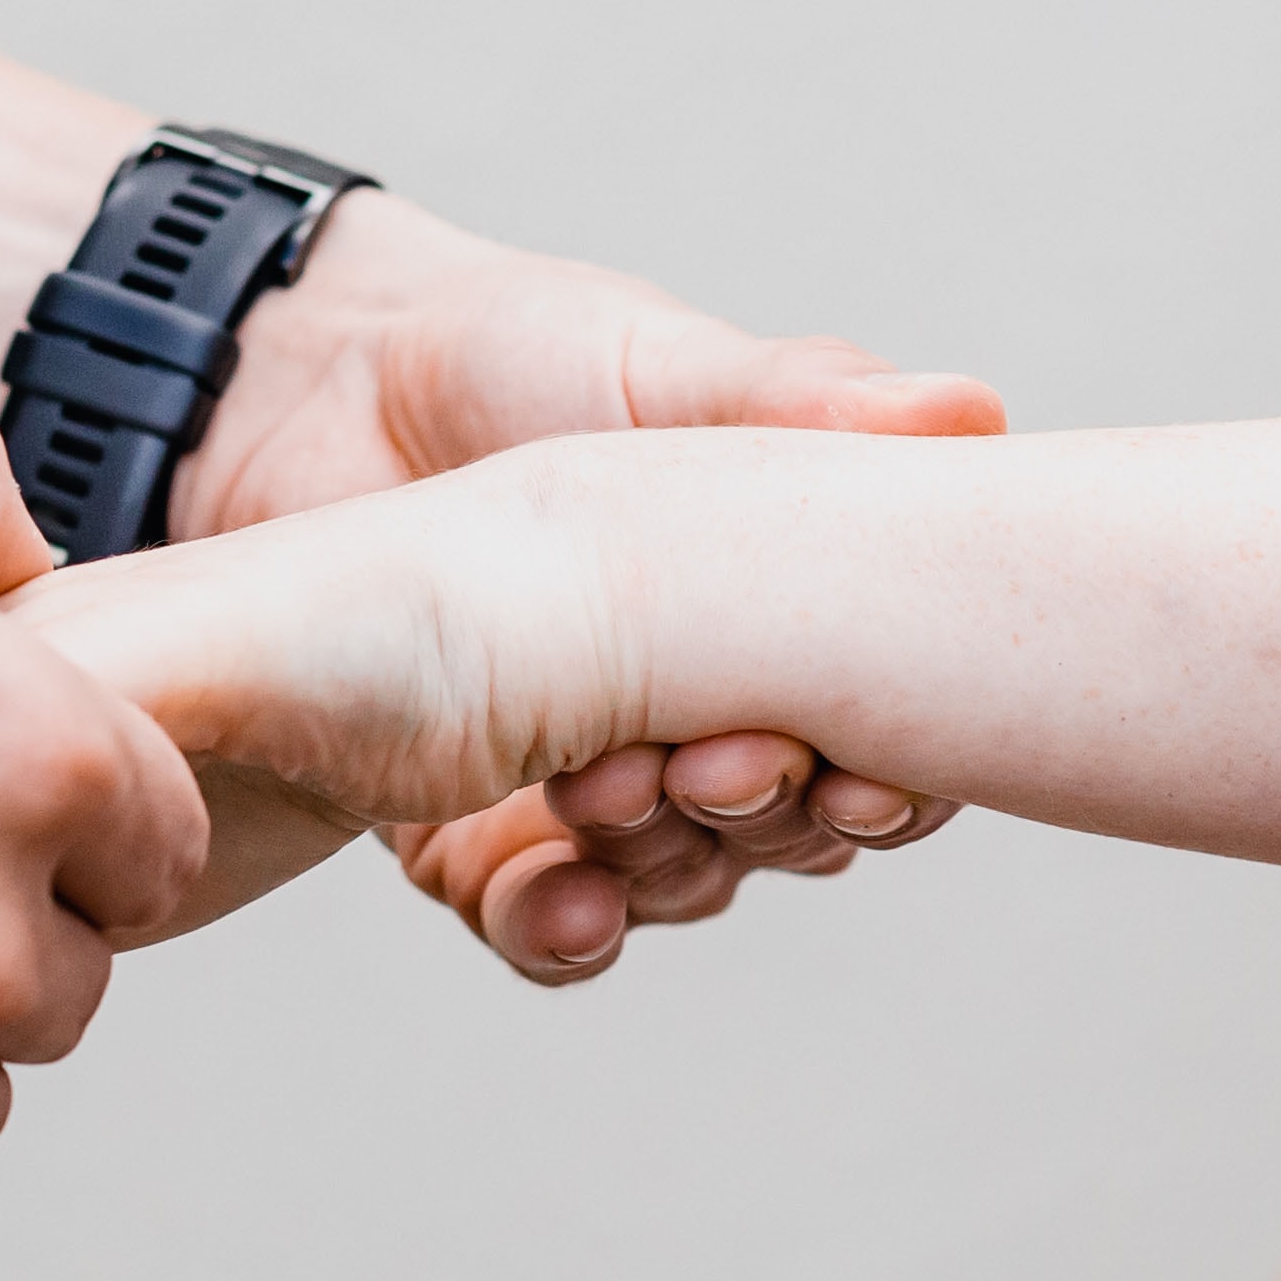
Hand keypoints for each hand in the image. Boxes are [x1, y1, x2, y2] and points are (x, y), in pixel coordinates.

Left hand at [179, 193, 989, 978]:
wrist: (311, 392)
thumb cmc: (509, 354)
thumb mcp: (660, 366)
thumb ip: (798, 401)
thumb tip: (969, 412)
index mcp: (785, 614)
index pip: (895, 738)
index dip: (902, 782)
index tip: (869, 777)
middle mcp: (710, 714)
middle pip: (797, 830)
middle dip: (769, 816)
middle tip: (712, 765)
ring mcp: (599, 782)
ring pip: (684, 883)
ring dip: (668, 863)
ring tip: (608, 796)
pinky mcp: (479, 832)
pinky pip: (542, 919)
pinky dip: (562, 926)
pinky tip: (564, 905)